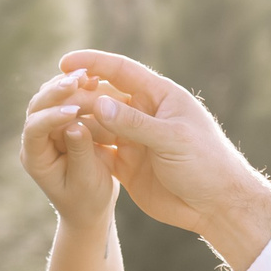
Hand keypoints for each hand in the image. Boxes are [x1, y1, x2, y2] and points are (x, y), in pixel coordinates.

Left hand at [20, 70, 117, 228]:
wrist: (92, 207)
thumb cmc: (89, 201)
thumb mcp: (87, 181)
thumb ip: (80, 153)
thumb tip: (75, 124)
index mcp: (36, 158)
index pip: (34, 130)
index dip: (51, 117)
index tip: (73, 112)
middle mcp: (37, 139)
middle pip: (38, 106)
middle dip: (58, 91)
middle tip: (79, 79)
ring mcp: (48, 128)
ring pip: (50, 96)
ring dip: (69, 83)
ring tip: (90, 74)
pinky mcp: (62, 121)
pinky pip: (67, 97)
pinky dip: (80, 87)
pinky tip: (96, 78)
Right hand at [55, 49, 270, 269]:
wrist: (217, 207)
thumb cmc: (206, 165)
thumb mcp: (171, 140)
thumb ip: (134, 122)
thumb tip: (97, 102)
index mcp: (160, 96)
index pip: (120, 71)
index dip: (92, 64)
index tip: (64, 63)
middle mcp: (144, 115)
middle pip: (104, 98)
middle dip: (78, 97)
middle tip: (53, 101)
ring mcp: (135, 141)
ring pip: (98, 126)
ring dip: (77, 124)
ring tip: (53, 125)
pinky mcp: (128, 166)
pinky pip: (100, 153)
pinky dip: (84, 150)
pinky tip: (65, 149)